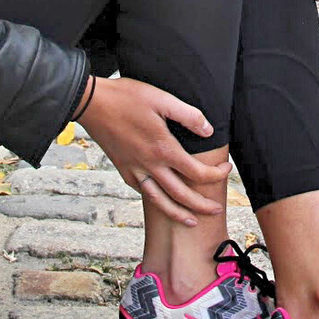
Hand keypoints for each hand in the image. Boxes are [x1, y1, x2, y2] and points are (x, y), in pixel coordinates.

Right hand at [75, 76, 228, 225]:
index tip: (226, 170)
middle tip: (216, 210)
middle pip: (181, 195)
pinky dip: (155, 200)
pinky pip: (142, 191)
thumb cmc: (126, 97)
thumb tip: (208, 130)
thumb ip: (188, 115)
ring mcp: (135, 170)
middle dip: (201, 206)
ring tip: (191, 221)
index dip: (215, 175)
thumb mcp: (162, 99)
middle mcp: (150, 165)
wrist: (92, 103)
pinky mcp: (123, 169)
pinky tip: (161, 201)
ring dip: (178, 214)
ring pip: (160, 201)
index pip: (197, 172)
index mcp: (163, 149)